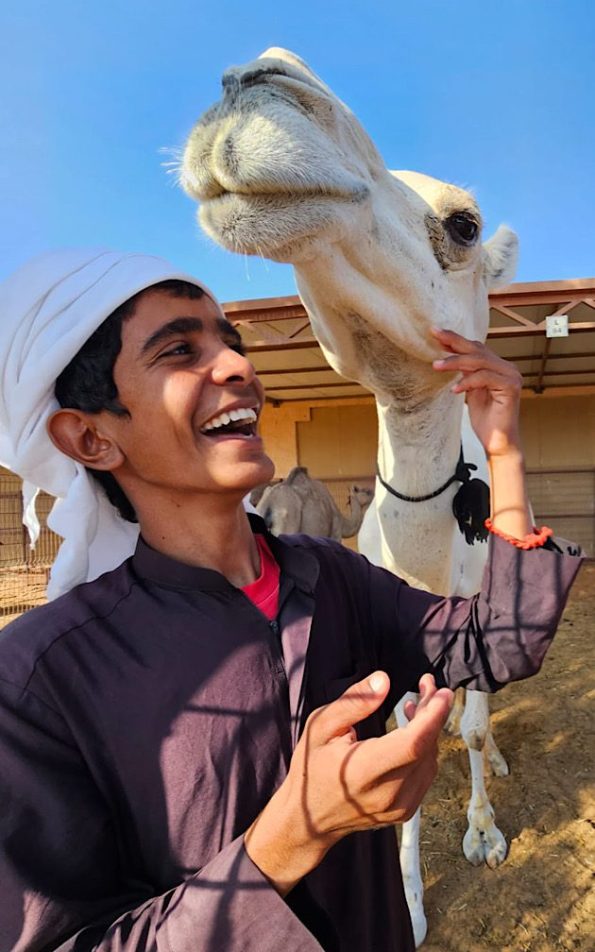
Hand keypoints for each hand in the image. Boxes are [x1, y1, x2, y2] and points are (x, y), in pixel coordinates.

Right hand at [244, 672, 452, 894]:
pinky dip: (424, 749)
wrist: (310, 819)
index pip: (412, 744)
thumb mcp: (320, 726)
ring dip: (429, 729)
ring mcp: (399, 807)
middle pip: (425, 748)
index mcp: (362, 772)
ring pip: (430, 760)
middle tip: (428, 686)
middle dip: (433, 712)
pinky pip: (425, 774)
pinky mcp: (405, 812)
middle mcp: (386, 794)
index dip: (433, 716)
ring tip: (414, 705)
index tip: (443, 692)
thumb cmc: (311, 766)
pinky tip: (411, 732)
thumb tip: (384, 680)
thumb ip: (353, 702)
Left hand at [431, 327, 522, 458]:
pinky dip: (467, 382)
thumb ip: (465, 373)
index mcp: (498, 366)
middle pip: (477, 349)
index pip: (475, 348)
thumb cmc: (485, 419)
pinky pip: (485, 378)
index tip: (435, 333)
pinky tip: (454, 390)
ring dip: (455, 362)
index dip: (455, 340)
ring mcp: (511, 377)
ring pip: (479, 361)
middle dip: (454, 341)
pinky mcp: (511, 388)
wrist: (498, 443)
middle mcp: (507, 368)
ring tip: (436, 366)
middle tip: (434, 334)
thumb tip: (447, 355)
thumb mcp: (470, 391)